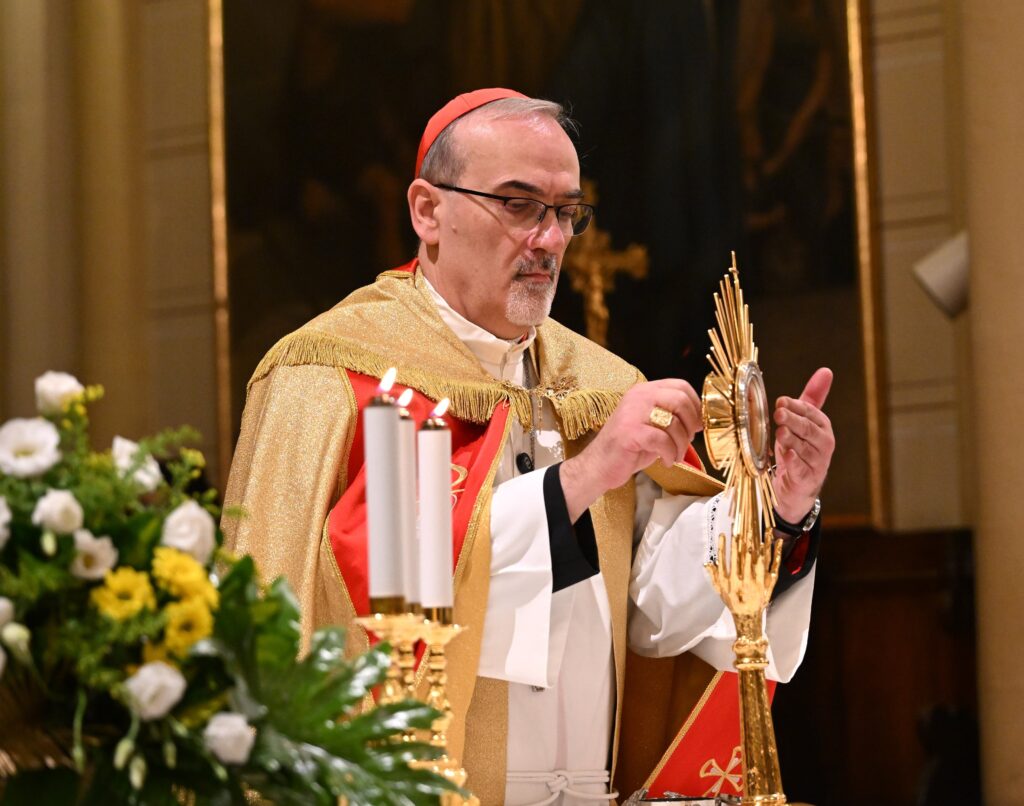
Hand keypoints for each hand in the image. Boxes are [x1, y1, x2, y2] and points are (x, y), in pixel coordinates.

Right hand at [560, 379, 702, 521]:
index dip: (695, 404)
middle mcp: (638, 396)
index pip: (680, 385)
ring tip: (675, 456)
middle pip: (680, 400)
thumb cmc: (629, 448)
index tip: (697, 424)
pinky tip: (666, 461)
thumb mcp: (651, 425)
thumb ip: (670, 416)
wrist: (599, 465)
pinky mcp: (630, 432)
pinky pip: (663, 440)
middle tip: (689, 440)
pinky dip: (670, 454)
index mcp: (644, 391)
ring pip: (674, 423)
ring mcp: (632, 412)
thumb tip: (699, 419)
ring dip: (681, 445)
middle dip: (691, 424)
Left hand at [773, 367, 834, 522]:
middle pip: (808, 430)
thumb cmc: (798, 450)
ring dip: (792, 439)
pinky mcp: (806, 479)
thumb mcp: (803, 423)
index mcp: (822, 427)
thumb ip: (812, 399)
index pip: (811, 413)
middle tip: (779, 412)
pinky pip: (800, 469)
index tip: (780, 401)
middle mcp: (824, 444)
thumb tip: (826, 371)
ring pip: (804, 449)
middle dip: (794, 420)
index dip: (796, 406)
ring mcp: (817, 463)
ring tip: (780, 431)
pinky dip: (794, 462)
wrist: (797, 487)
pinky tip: (786, 454)